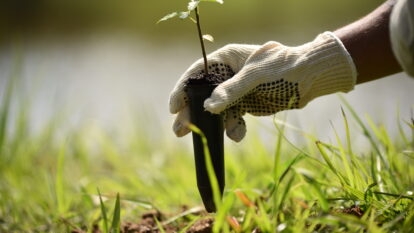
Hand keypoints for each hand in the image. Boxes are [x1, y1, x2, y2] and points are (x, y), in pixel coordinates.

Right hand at [170, 32, 356, 141]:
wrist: (309, 78)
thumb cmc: (282, 68)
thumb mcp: (255, 77)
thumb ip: (231, 91)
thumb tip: (208, 107)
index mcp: (227, 59)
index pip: (198, 73)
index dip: (183, 89)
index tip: (173, 107)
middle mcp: (228, 74)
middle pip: (203, 94)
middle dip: (191, 111)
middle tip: (179, 129)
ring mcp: (237, 90)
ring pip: (215, 108)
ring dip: (208, 123)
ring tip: (197, 137)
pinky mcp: (246, 104)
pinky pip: (232, 117)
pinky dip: (233, 128)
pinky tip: (237, 134)